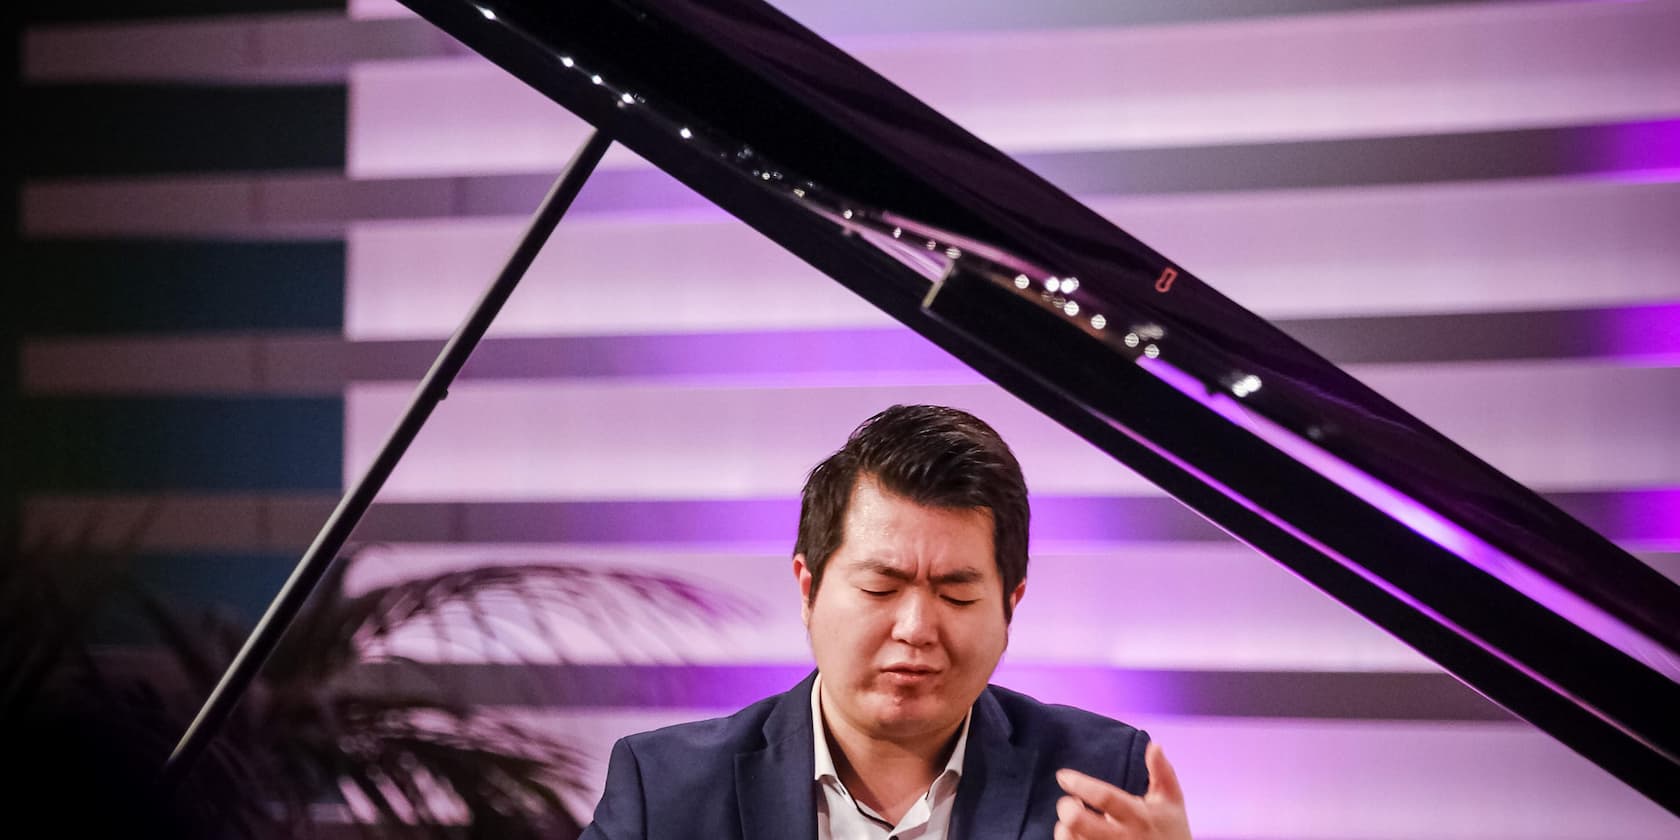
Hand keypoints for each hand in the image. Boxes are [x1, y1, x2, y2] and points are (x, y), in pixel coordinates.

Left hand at [1054, 741, 1189, 839]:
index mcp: (1139, 817)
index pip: (1105, 798)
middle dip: (1067, 809)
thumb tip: (1154, 744)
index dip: (1080, 784)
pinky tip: (1073, 833)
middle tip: (1066, 802)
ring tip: (1072, 818)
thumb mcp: (1172, 801)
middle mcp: (1124, 837)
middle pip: (1080, 823)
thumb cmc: (1171, 830)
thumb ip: (1162, 771)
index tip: (1063, 775)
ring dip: (1064, 827)